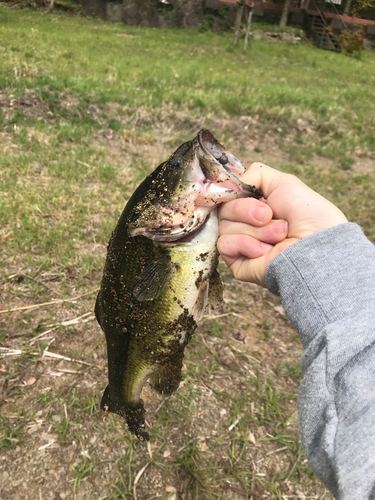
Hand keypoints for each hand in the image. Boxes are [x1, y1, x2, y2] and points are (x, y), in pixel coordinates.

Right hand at [217, 162, 347, 286]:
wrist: (315, 246)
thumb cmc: (307, 215)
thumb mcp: (284, 183)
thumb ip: (255, 175)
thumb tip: (228, 185)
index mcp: (256, 206)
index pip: (227, 195)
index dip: (232, 192)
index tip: (242, 191)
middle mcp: (247, 225)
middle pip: (224, 209)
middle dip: (247, 210)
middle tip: (269, 216)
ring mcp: (242, 245)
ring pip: (224, 226)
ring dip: (255, 229)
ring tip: (279, 235)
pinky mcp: (238, 262)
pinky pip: (224, 244)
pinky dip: (246, 244)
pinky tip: (266, 250)